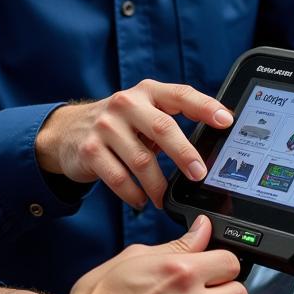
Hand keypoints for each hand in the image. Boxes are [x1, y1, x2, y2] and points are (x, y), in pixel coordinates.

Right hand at [34, 80, 234, 207]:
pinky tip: (141, 200)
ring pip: (141, 160)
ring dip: (158, 185)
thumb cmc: (119, 126)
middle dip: (184, 154)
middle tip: (199, 174)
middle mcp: (126, 104)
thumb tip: (211, 150)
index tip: (227, 120)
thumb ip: (170, 123)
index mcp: (146, 92)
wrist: (66, 131)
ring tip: (164, 199)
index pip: (180, 95)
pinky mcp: (89, 149)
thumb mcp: (143, 114)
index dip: (205, 106)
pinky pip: (119, 178)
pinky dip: (134, 194)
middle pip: (162, 127)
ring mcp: (105, 126)